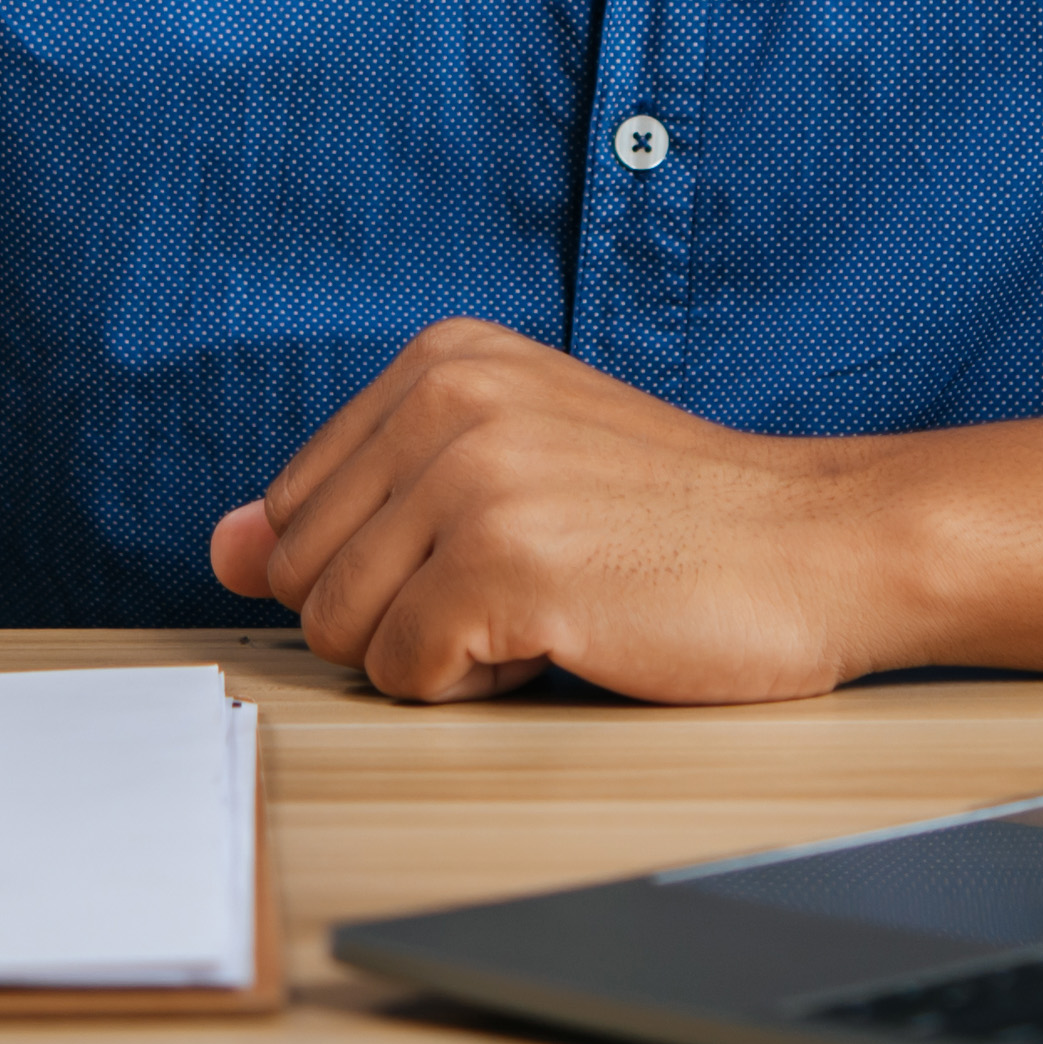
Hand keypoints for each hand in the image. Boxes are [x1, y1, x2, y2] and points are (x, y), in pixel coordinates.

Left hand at [207, 318, 911, 703]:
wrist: (822, 542)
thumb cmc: (674, 517)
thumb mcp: (507, 469)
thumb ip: (360, 503)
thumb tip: (220, 548)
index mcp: (441, 358)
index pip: (296, 506)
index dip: (384, 565)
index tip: (492, 546)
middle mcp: (446, 398)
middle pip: (304, 573)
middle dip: (399, 613)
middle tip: (529, 581)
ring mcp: (473, 478)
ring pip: (342, 632)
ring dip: (439, 654)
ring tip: (548, 604)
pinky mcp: (504, 565)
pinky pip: (407, 675)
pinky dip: (478, 685)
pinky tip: (564, 635)